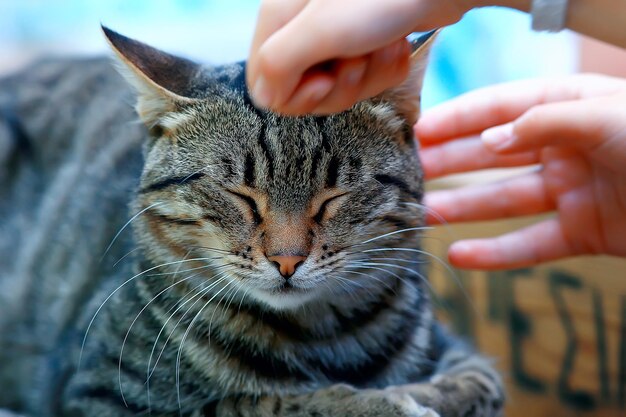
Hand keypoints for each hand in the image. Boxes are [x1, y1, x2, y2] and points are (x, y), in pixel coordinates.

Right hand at [246, 0, 469, 114]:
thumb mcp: (320, 30)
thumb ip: (278, 65)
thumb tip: (266, 98)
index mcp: (280, 18)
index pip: (264, 84)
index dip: (295, 95)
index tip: (323, 80)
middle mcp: (303, 28)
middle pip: (304, 92)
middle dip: (340, 86)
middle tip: (358, 60)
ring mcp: (335, 36)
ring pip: (338, 89)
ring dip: (368, 77)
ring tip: (384, 46)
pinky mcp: (365, 42)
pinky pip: (366, 79)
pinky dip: (386, 70)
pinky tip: (397, 46)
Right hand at [416, 74, 625, 269]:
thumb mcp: (605, 113)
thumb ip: (543, 122)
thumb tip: (490, 140)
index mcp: (569, 106)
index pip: (501, 107)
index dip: (457, 118)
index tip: (418, 131)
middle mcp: (564, 147)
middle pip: (494, 155)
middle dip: (449, 162)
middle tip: (408, 172)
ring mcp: (572, 191)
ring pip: (504, 201)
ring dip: (462, 209)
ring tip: (422, 214)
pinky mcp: (584, 233)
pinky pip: (532, 245)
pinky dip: (496, 253)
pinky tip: (460, 255)